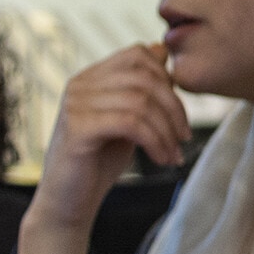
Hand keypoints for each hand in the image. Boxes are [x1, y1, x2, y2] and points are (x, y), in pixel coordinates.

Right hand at [29, 42, 191, 235]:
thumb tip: (163, 50)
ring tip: (174, 154)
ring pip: (140, 101)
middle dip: (174, 107)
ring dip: (167, 130)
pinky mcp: (77, 128)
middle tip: (184, 137)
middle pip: (144, 76)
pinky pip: (130, 123)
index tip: (179, 115)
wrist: (69, 203)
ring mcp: (75, 104)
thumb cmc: (100, 161)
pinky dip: (155, 141)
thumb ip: (142, 88)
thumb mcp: (127, 118)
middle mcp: (80, 84)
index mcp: (91, 77)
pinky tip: (162, 160)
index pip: (139, 54)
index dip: (168, 80)